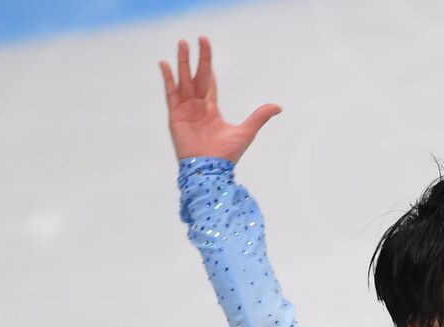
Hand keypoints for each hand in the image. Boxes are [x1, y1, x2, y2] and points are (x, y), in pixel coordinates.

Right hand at [159, 36, 280, 164]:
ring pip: (183, 80)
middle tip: (196, 39)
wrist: (211, 170)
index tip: (207, 49)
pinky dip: (168, 79)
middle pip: (196, 77)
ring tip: (181, 43)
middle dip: (197, 58)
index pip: (208, 83)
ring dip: (182, 62)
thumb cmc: (227, 154)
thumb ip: (260, 116)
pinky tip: (165, 64)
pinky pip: (170, 93)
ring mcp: (185, 110)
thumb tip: (279, 106)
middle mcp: (196, 107)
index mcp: (211, 110)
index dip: (208, 66)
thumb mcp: (247, 131)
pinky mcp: (175, 116)